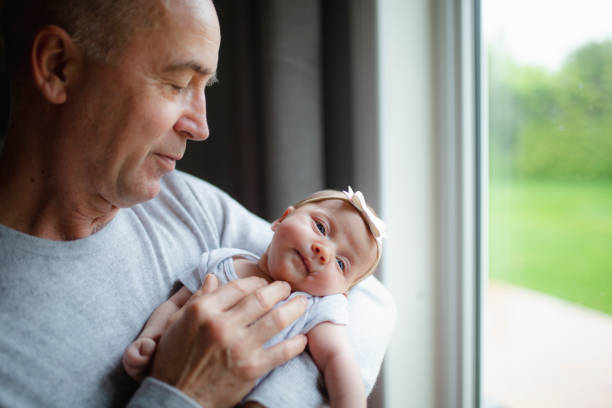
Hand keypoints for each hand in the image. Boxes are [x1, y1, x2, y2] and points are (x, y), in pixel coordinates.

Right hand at [151, 274, 307, 406]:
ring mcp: (239, 346)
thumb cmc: (173, 360)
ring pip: (277, 318)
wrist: (175, 398)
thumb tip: (213, 277)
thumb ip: (197, 299)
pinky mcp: (252, 368)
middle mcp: (222, 324)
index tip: (264, 283)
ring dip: (295, 308)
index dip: (256, 281)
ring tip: (302, 304)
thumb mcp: (176, 323)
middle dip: (280, 289)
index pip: (238, 286)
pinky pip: (282, 350)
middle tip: (287, 288)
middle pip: (262, 298)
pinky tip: (302, 338)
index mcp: (203, 310)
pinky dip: (296, 342)